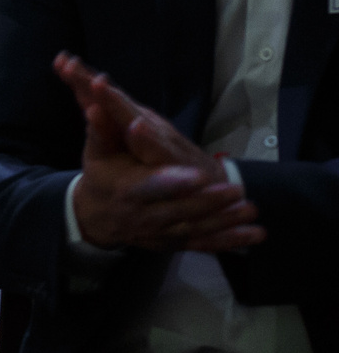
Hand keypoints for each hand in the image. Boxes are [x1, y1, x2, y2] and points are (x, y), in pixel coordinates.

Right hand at [56, 52, 262, 254]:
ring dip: (225, 222)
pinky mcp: (174, 242)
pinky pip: (204, 244)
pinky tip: (256, 234)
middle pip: (180, 210)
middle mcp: (144, 215)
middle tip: (236, 191)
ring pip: (196, 229)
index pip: (151, 186)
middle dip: (208, 202)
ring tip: (250, 210)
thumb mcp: (97, 153)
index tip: (198, 175)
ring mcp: (161, 232)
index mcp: (127, 190)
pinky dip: (231, 240)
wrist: (97, 216)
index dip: (172, 181)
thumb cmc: (102, 176)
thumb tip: (97, 108)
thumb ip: (101, 131)